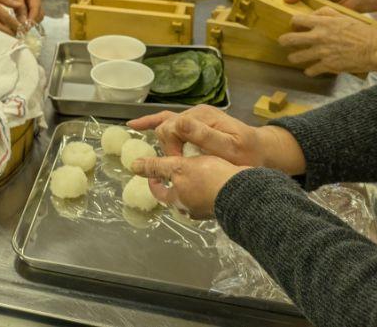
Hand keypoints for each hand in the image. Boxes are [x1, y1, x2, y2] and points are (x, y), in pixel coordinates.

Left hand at [0, 0, 43, 25]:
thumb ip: (20, 8)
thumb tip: (23, 22)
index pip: (36, 9)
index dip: (32, 19)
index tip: (25, 28)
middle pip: (38, 14)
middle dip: (32, 22)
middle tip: (22, 29)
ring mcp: (32, 2)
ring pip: (34, 16)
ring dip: (28, 22)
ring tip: (20, 27)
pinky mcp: (27, 6)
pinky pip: (28, 15)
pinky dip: (25, 20)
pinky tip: (18, 23)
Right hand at [129, 105, 282, 166]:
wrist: (264, 152)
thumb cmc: (249, 155)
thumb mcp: (230, 148)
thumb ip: (205, 135)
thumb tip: (180, 121)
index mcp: (203, 117)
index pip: (172, 127)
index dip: (170, 148)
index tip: (179, 164)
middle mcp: (196, 112)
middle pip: (166, 126)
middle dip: (167, 147)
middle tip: (179, 164)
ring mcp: (195, 116)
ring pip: (165, 123)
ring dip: (161, 140)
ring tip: (158, 156)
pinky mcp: (195, 122)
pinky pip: (168, 120)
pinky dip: (151, 122)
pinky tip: (134, 125)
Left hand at [132, 154, 246, 218]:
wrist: (243, 192)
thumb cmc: (208, 179)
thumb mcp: (179, 167)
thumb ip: (157, 167)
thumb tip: (134, 167)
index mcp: (177, 200)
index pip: (158, 192)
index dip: (153, 179)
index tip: (154, 170)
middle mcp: (190, 209)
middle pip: (176, 195)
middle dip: (174, 181)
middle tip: (176, 166)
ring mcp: (206, 210)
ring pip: (192, 195)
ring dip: (190, 183)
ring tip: (194, 167)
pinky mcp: (221, 206)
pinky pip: (208, 195)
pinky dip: (205, 185)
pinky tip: (211, 174)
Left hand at [278, 8, 376, 75]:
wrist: (375, 49)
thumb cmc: (361, 31)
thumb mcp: (342, 16)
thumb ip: (325, 13)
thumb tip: (311, 15)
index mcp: (322, 23)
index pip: (296, 20)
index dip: (293, 23)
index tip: (293, 26)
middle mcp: (318, 37)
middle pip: (289, 39)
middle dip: (283, 41)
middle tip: (283, 42)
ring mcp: (321, 53)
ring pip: (296, 57)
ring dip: (294, 57)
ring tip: (294, 57)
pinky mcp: (327, 66)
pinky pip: (310, 70)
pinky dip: (309, 70)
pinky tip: (311, 69)